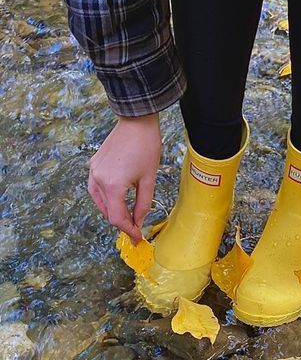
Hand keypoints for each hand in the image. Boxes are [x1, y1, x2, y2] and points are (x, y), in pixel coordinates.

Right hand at [88, 114, 161, 241]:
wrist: (137, 122)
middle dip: (122, 223)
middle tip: (135, 230)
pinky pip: (96, 189)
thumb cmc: (146, 147)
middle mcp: (99, 179)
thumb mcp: (149, 180)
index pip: (117, 218)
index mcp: (113, 185)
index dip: (128, 231)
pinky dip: (105, 199)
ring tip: (127, 217)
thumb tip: (138, 222)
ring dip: (112, 212)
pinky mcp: (93, 165)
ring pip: (100, 202)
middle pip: (108, 212)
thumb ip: (142, 205)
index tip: (137, 238)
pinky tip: (116, 201)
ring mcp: (93, 171)